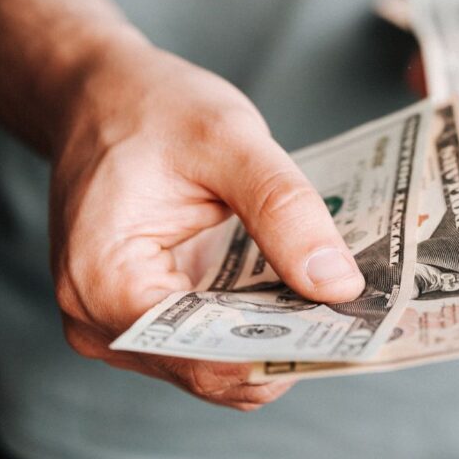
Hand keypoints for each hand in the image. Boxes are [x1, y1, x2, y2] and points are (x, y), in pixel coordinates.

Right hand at [49, 35, 364, 410]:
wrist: (102, 92)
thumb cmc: (152, 106)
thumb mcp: (228, 138)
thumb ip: (282, 208)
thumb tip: (338, 284)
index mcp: (103, 283)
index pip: (204, 355)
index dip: (282, 347)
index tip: (351, 328)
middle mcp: (98, 321)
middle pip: (211, 366)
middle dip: (286, 340)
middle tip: (359, 308)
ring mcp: (116, 322)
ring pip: (213, 359)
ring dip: (274, 330)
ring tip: (335, 292)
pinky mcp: (142, 309)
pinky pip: (206, 334)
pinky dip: (252, 314)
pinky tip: (295, 281)